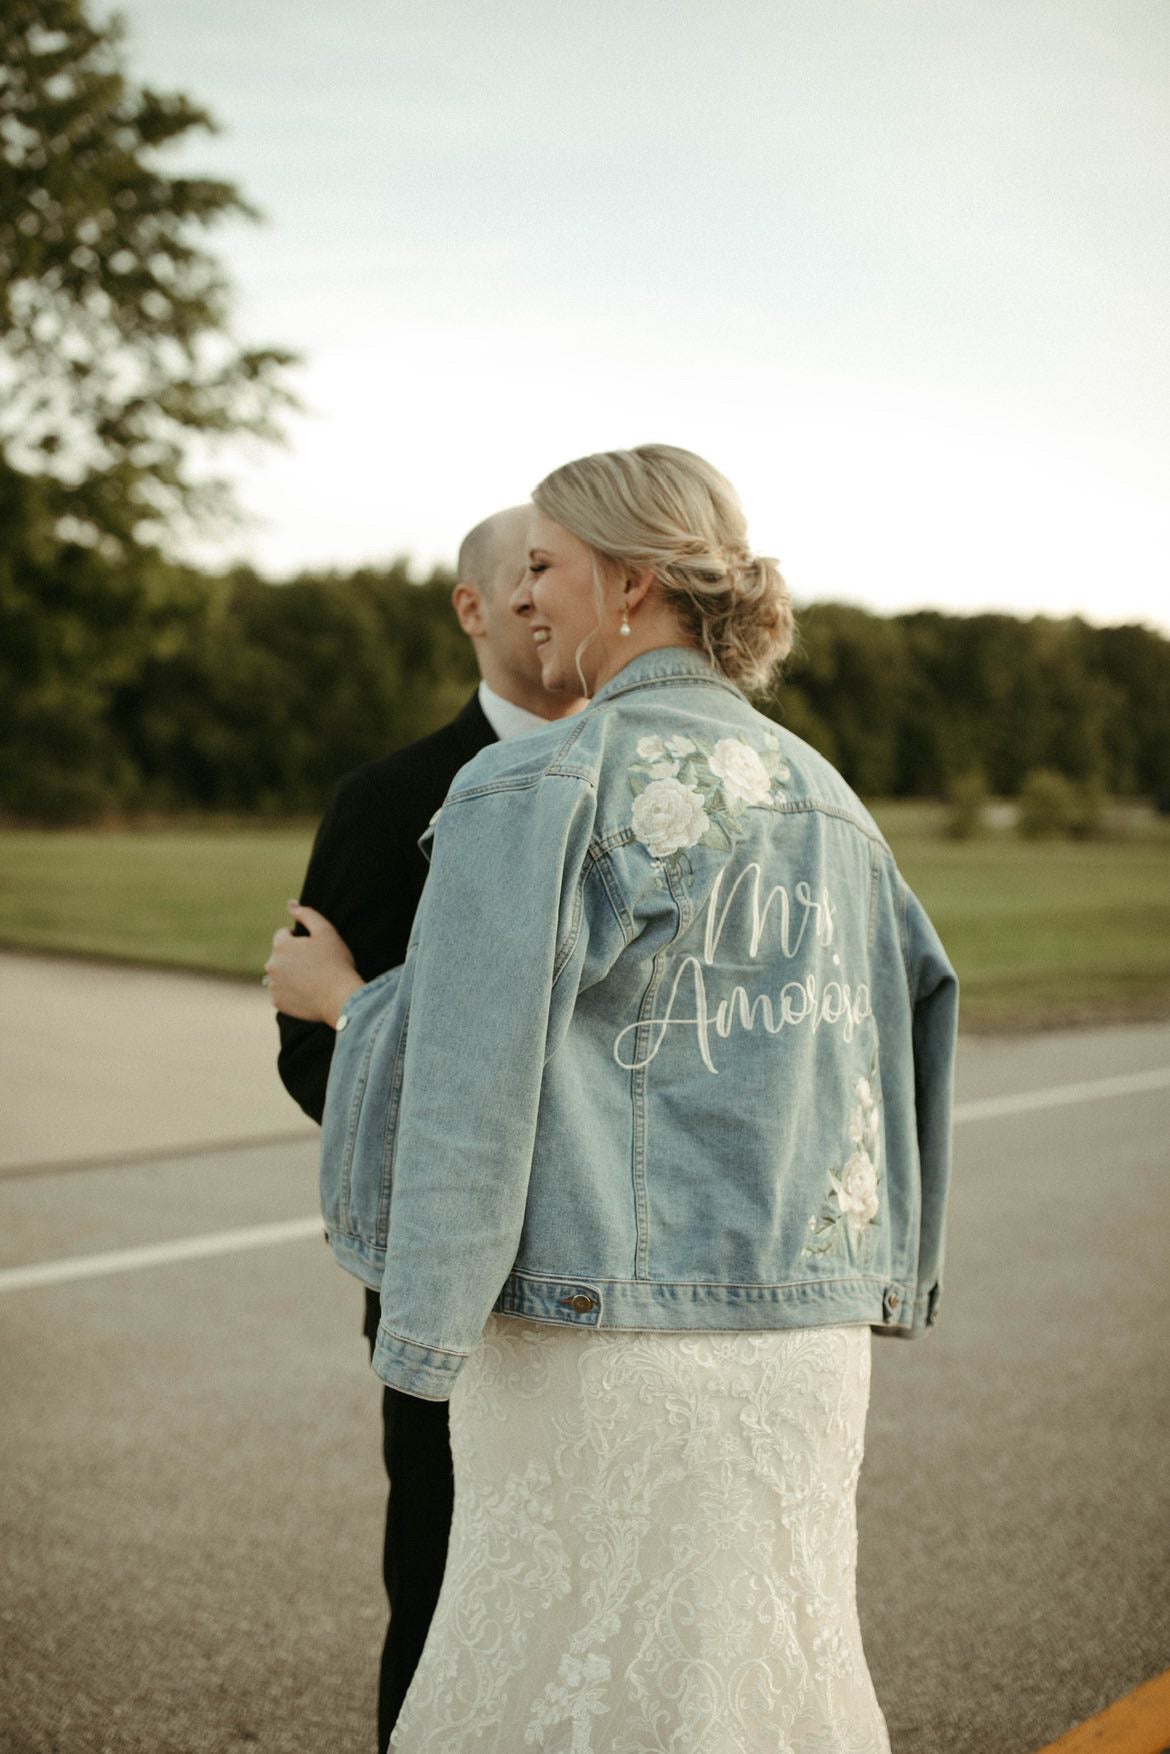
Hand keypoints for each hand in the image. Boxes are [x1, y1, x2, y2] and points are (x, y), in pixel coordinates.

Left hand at [265, 902, 363, 1025]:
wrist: (341, 997)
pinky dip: (290, 992)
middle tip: (315, 965)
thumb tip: (290, 903)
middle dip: (293, 956)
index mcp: (281, 945)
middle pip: (280, 955)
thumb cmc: (336, 962)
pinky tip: (307, 992)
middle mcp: (271, 964)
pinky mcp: (277, 1002)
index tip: (314, 948)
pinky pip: (281, 993)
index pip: (283, 934)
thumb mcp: (326, 931)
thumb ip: (306, 914)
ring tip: (311, 979)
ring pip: (279, 974)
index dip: (300, 939)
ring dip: (290, 974)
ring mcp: (273, 985)